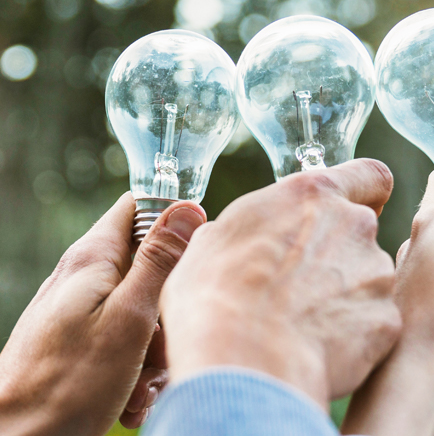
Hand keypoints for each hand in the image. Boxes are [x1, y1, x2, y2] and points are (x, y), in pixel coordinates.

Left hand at [0, 193, 204, 434]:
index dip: (172, 220)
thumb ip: (159, 260)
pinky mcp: (78, 341)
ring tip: (144, 382)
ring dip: (155, 346)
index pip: (139, 206)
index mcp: (93, 258)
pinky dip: (135, 367)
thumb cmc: (69, 383)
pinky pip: (123, 340)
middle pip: (148, 266)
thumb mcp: (130, 316)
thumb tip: (186, 209)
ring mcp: (79, 310)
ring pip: (141, 310)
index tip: (193, 254)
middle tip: (165, 342)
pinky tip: (132, 396)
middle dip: (169, 304)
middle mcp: (83, 277)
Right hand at [160, 159, 401, 408]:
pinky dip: (353, 333)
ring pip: (370, 278)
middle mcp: (355, 225)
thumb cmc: (216, 298)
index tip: (347, 211)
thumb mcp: (213, 242)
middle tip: (299, 285)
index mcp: (312, 195)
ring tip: (302, 323)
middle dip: (339, 253)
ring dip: (346, 294)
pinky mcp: (386, 319)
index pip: (369, 174)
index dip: (364, 193)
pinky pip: (373, 321)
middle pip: (362, 232)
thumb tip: (246, 238)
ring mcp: (377, 273)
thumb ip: (250, 227)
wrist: (244, 362)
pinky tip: (317, 347)